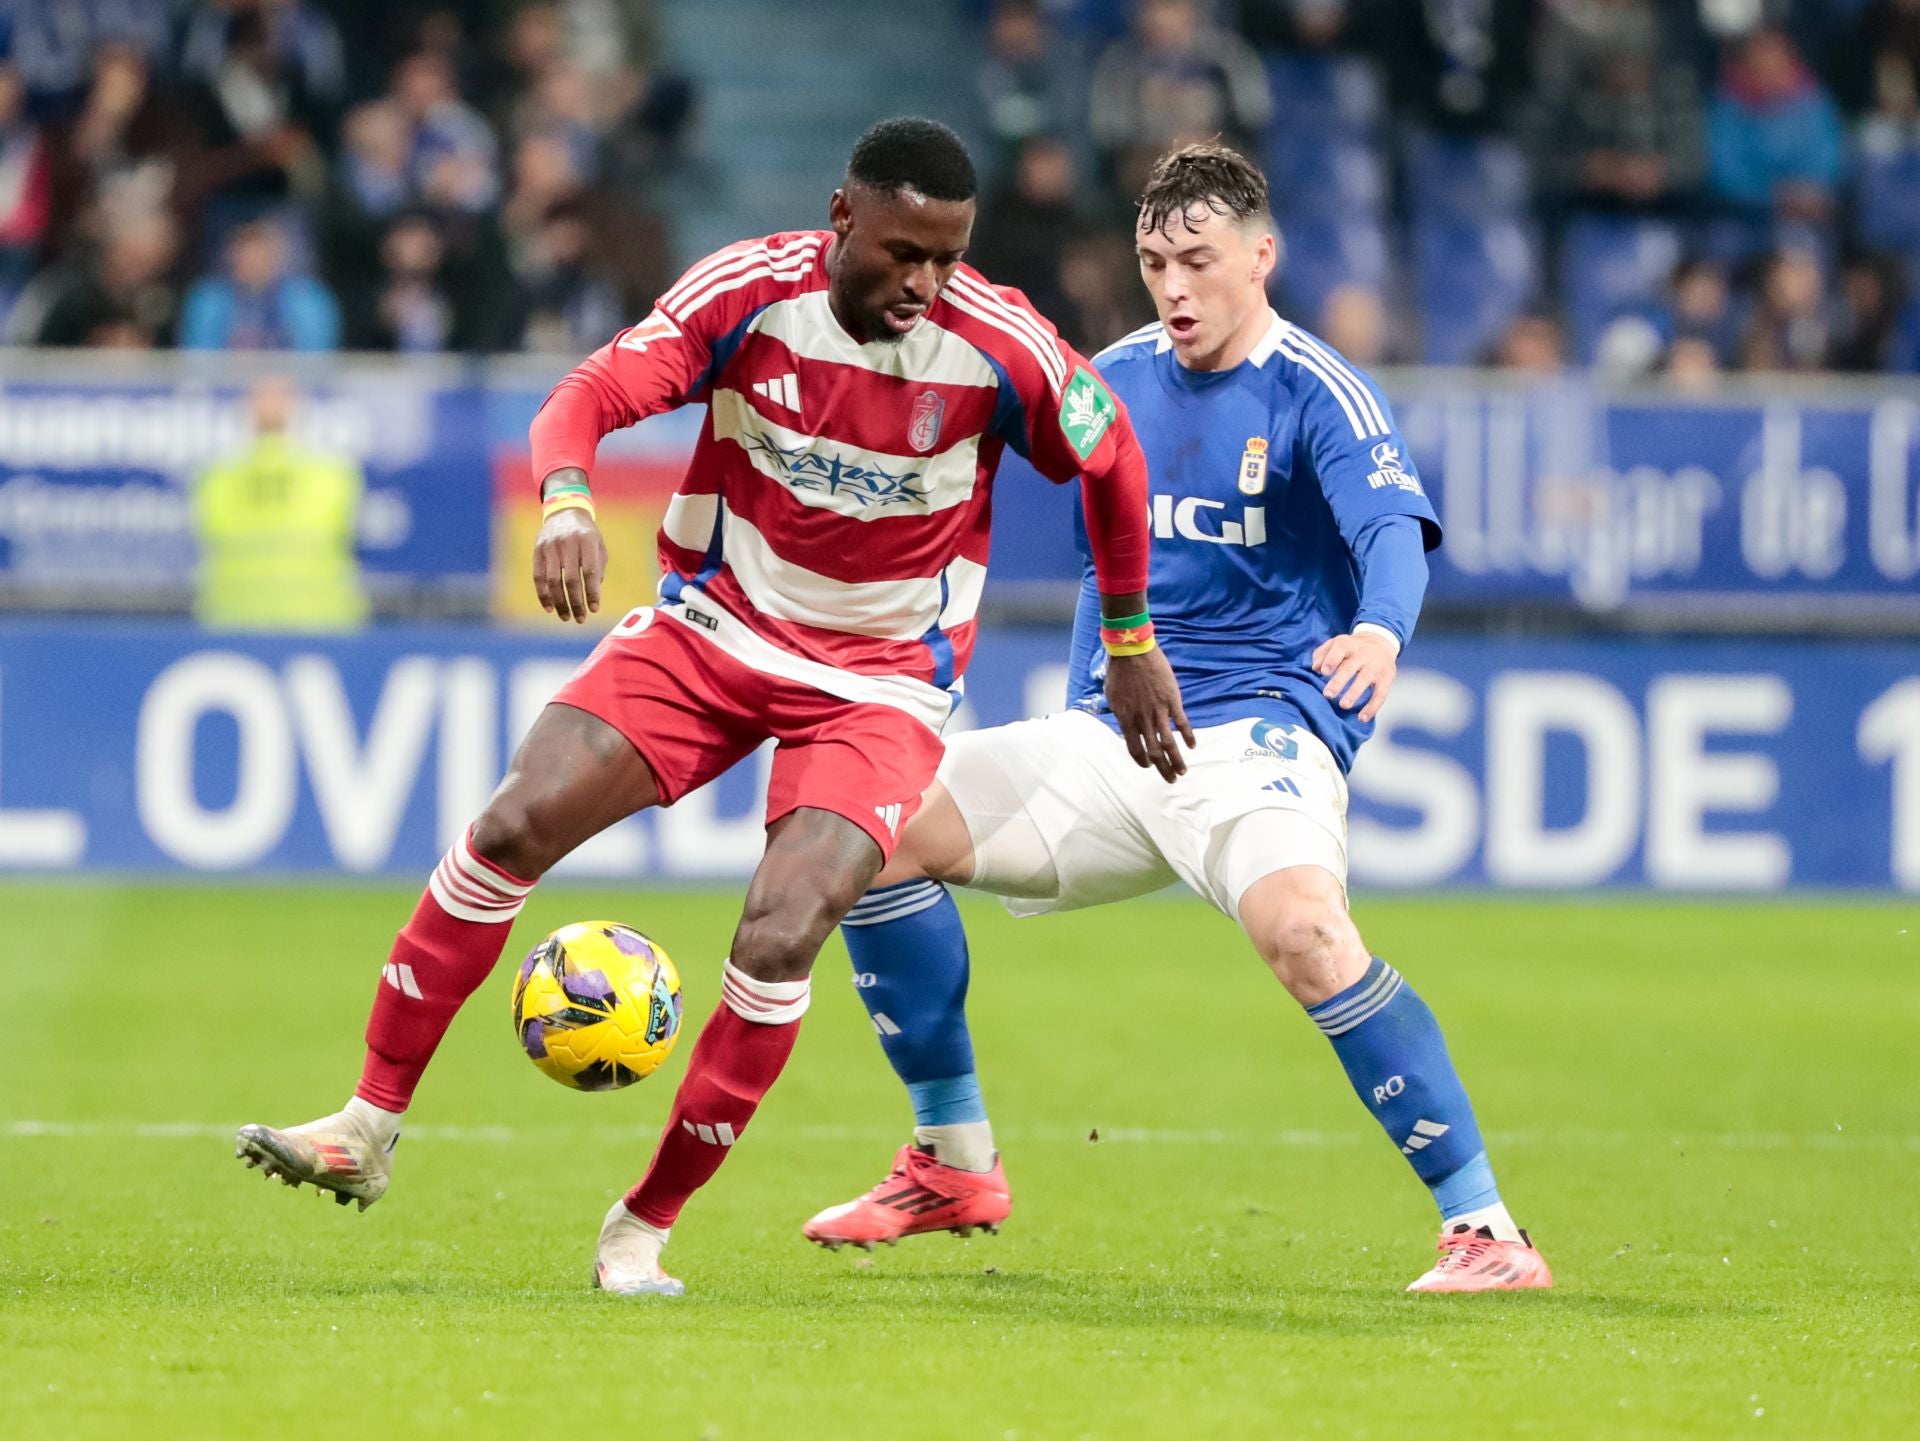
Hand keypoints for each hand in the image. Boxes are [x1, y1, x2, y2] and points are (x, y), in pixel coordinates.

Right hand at [533, 507, 606, 622]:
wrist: (564, 512)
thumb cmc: (586, 534)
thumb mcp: (598, 545)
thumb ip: (598, 568)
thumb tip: (593, 595)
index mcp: (587, 540)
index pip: (589, 571)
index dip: (592, 592)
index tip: (594, 609)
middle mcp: (567, 542)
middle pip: (570, 579)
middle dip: (576, 602)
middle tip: (581, 618)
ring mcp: (550, 546)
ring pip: (553, 581)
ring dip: (560, 602)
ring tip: (566, 617)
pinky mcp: (538, 551)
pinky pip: (538, 576)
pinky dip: (543, 594)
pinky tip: (550, 607)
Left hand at [1104, 647, 1194, 782]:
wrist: (1132, 651)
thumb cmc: (1119, 671)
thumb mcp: (1112, 696)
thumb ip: (1121, 713)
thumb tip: (1124, 724)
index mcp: (1126, 719)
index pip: (1135, 749)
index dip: (1142, 761)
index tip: (1148, 767)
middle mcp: (1143, 720)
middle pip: (1154, 752)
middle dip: (1162, 768)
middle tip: (1170, 779)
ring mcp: (1159, 711)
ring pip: (1169, 743)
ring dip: (1176, 760)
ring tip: (1182, 771)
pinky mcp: (1172, 701)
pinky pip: (1182, 723)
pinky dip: (1188, 736)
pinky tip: (1193, 746)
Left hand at [1312, 630, 1397, 723]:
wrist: (1381, 642)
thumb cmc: (1352, 648)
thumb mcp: (1337, 644)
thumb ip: (1323, 653)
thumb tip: (1315, 668)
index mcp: (1349, 644)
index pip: (1341, 647)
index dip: (1331, 659)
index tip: (1323, 672)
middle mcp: (1364, 653)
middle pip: (1351, 666)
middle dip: (1339, 680)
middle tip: (1328, 695)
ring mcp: (1376, 666)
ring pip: (1365, 679)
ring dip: (1354, 693)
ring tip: (1343, 705)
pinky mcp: (1387, 677)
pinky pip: (1381, 694)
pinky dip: (1372, 707)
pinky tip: (1362, 718)